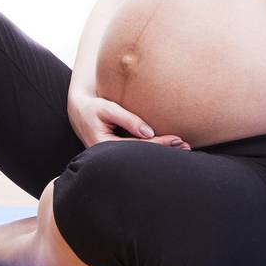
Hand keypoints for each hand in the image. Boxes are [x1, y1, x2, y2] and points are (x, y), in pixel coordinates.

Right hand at [67, 90, 190, 150]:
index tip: (177, 139)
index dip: (159, 144)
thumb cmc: (93, 108)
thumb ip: (127, 119)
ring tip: (183, 147)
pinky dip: (154, 149)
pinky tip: (169, 148)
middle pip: (142, 156)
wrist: (80, 113)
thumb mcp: (107, 109)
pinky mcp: (118, 153)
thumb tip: (149, 133)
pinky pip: (138, 153)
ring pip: (141, 157)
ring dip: (162, 151)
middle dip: (164, 150)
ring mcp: (113, 157)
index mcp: (104, 146)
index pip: (137, 147)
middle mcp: (109, 156)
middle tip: (186, 146)